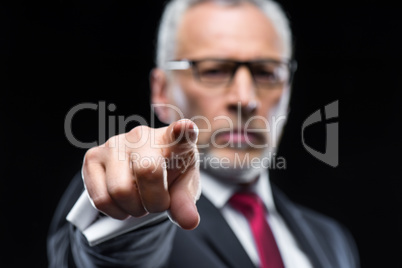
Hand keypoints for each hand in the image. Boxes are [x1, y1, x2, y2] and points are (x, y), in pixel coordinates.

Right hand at [82, 119, 199, 229]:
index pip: (178, 134)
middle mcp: (141, 136)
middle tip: (157, 202)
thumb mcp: (183, 189)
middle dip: (155, 201)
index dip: (182, 131)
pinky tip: (123, 202)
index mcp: (172, 140)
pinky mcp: (92, 157)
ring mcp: (114, 143)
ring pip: (121, 190)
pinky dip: (115, 211)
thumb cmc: (167, 176)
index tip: (186, 127)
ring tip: (139, 200)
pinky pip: (101, 199)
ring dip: (133, 208)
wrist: (142, 173)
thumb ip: (186, 203)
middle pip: (148, 172)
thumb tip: (189, 221)